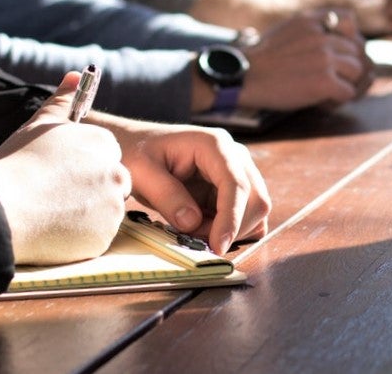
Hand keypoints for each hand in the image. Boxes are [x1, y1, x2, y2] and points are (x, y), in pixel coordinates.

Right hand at [0, 72, 130, 264]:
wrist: (1, 209)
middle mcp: (115, 173)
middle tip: (55, 196)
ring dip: (85, 214)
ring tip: (50, 212)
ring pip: (105, 211)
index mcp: (103, 144)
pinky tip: (53, 230)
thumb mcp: (39, 125)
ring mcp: (112, 207)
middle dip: (90, 190)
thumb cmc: (16, 164)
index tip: (60, 174)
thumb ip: (62, 100)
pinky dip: (80, 237)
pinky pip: (97, 237)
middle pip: (111, 183)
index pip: (106, 155)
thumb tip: (76, 76)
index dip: (82, 166)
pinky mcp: (104, 238)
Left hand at [100, 121, 271, 254]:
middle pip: (256, 199)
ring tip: (193, 230)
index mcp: (214, 145)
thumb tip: (192, 222)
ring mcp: (236, 172)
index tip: (218, 246)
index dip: (231, 218)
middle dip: (232, 228)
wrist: (135, 146)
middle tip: (198, 241)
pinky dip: (229, 230)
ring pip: (255, 210)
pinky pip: (244, 216)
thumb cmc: (136, 152)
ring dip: (230, 230)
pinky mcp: (231, 189)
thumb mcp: (141, 172)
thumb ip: (167, 196)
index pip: (236, 184)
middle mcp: (233, 156)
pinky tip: (203, 229)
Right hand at [238, 10, 373, 109]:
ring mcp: (325, 58)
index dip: (349, 38)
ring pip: (358, 71)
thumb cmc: (261, 59)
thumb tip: (337, 40)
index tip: (338, 53)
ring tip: (328, 92)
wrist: (243, 77)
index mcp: (312, 20)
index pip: (349, 21)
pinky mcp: (325, 81)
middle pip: (357, 51)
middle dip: (350, 67)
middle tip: (335, 80)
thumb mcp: (286, 29)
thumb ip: (311, 28)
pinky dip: (338, 100)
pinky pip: (349, 92)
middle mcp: (322, 36)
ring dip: (347, 84)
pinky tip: (322, 102)